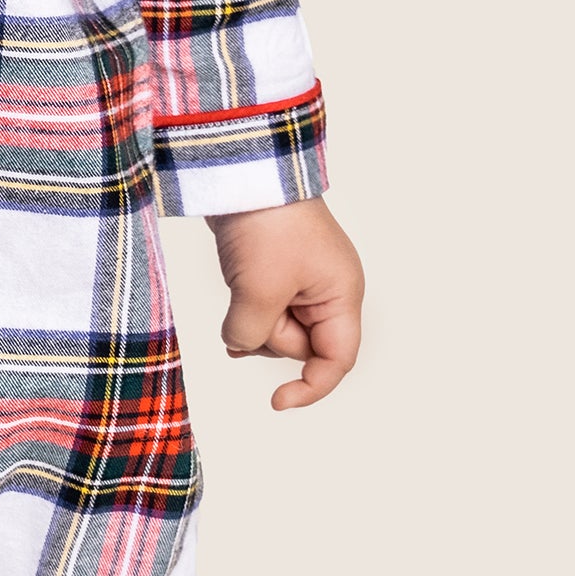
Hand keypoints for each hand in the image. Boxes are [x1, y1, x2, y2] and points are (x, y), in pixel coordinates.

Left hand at [207, 200, 363, 409]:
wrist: (245, 173)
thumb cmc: (267, 224)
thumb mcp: (259, 290)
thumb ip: (252, 334)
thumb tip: (239, 346)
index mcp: (341, 295)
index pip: (336, 359)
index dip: (311, 387)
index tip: (277, 402)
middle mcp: (328, 292)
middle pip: (300, 346)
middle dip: (269, 336)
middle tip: (253, 300)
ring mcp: (301, 282)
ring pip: (276, 331)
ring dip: (253, 323)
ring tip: (243, 286)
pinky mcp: (275, 273)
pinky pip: (262, 314)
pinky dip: (247, 320)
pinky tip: (233, 327)